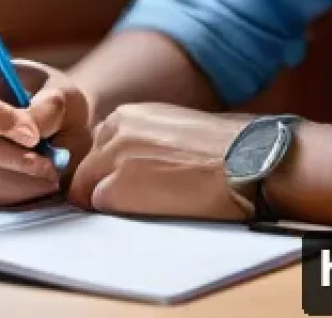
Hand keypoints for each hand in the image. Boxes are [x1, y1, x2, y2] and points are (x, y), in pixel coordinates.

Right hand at [0, 56, 92, 207]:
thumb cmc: (56, 104)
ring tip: (51, 172)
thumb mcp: (63, 94)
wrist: (59, 131)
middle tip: (49, 164)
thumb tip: (31, 128)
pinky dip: (13, 194)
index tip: (33, 134)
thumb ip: (49, 107)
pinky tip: (39, 184)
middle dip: (8, 157)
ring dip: (14, 179)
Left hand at [67, 103, 256, 221]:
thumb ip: (140, 138)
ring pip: (87, 190)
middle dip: (101, 187)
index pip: (95, 148)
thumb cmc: (222, 150)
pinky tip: (152, 212)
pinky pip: (99, 209)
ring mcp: (111, 158)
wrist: (246, 161)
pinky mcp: (115, 188)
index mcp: (128, 114)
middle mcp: (113, 130)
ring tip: (151, 204)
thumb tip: (126, 163)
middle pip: (85, 169)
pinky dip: (118, 216)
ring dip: (110, 202)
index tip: (126, 184)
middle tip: (139, 201)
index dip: (106, 171)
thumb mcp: (172, 127)